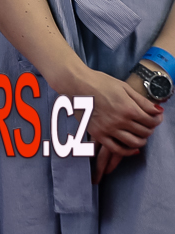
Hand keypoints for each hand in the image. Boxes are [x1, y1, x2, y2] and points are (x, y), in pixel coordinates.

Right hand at [53, 66, 161, 181]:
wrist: (75, 83)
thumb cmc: (100, 82)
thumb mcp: (124, 87)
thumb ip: (142, 101)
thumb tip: (158, 111)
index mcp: (128, 108)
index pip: (151, 121)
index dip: (157, 120)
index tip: (155, 117)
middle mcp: (119, 121)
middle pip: (144, 132)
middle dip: (150, 129)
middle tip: (147, 124)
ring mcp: (108, 129)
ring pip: (134, 143)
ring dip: (141, 141)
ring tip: (140, 135)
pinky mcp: (98, 134)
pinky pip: (116, 149)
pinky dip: (127, 151)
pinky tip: (131, 148)